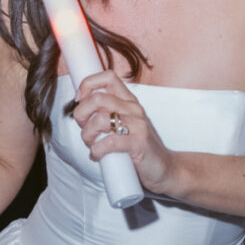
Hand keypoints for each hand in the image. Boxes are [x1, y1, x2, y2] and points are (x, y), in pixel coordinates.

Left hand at [72, 70, 174, 194]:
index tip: (79, 100)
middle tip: (83, 129)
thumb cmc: (139, 148)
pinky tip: (97, 155)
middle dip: (81, 114)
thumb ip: (108, 114)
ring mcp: (138, 125)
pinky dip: (97, 150)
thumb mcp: (125, 125)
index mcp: (129, 101)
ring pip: (100, 119)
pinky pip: (110, 142)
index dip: (88, 84)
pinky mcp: (139, 143)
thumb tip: (81, 112)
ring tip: (91, 145)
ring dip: (87, 135)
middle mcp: (134, 109)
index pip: (108, 77)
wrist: (166, 168)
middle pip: (97, 98)